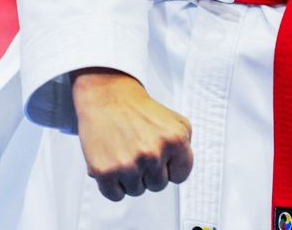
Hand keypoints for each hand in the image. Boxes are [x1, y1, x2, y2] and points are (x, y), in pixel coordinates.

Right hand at [71, 68, 192, 201]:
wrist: (107, 96)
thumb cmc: (139, 110)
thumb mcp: (175, 120)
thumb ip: (185, 146)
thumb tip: (179, 170)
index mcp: (175, 139)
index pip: (179, 176)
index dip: (169, 167)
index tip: (160, 156)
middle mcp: (154, 153)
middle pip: (157, 185)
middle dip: (149, 171)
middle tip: (138, 149)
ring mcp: (129, 164)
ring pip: (136, 191)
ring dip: (130, 177)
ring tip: (125, 152)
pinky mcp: (106, 172)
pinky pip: (115, 195)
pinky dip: (113, 184)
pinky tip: (112, 161)